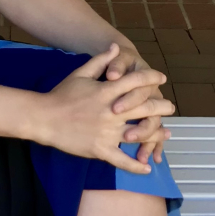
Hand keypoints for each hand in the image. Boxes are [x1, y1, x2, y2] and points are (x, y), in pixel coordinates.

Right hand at [37, 45, 175, 175]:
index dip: (152, 78)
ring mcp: (107, 132)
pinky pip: (122, 160)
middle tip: (170, 106)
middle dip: (162, 106)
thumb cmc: (62, 94)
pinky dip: (136, 166)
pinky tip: (146, 168)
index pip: (136, 81)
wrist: (44, 118)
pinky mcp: (100, 150)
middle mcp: (111, 111)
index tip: (162, 78)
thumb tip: (116, 46)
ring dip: (156, 134)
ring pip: (139, 134)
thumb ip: (101, 61)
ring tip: (166, 133)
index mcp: (107, 91)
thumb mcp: (80, 73)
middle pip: (145, 107)